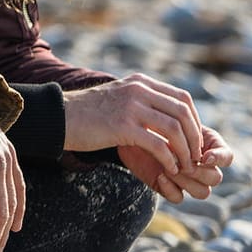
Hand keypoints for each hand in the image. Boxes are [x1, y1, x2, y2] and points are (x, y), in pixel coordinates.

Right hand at [64, 73, 205, 174]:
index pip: (182, 99)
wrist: (58, 118)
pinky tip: (168, 169)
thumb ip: (141, 101)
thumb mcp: (118, 98)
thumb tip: (166, 116)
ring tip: (184, 166)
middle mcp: (138, 90)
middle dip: (194, 138)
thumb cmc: (87, 114)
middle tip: (194, 156)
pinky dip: (169, 159)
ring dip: (185, 151)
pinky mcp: (122, 127)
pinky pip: (158, 144)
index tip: (193, 140)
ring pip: (174, 129)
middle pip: (183, 113)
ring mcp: (130, 107)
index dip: (194, 121)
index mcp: (140, 83)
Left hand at [120, 124, 235, 202]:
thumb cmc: (155, 123)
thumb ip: (187, 129)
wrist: (131, 132)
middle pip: (215, 178)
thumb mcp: (172, 121)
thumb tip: (198, 148)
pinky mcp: (170, 188)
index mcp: (208, 147)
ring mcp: (187, 179)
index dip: (220, 159)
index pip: (227, 157)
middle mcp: (202, 166)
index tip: (205, 157)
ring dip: (187, 182)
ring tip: (169, 169)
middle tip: (182, 164)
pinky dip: (171, 189)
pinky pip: (179, 198)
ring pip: (203, 192)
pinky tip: (160, 176)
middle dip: (199, 172)